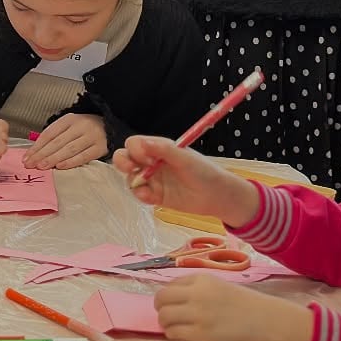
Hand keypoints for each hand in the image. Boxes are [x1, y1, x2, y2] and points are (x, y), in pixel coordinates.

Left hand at [24, 113, 106, 169]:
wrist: (112, 127)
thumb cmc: (84, 129)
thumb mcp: (69, 126)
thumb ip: (55, 136)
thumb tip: (36, 151)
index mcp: (69, 119)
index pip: (49, 133)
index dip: (37, 146)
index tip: (26, 157)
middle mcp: (80, 126)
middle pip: (57, 142)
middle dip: (42, 154)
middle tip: (30, 164)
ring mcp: (91, 137)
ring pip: (69, 149)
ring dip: (53, 159)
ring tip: (41, 167)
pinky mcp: (101, 148)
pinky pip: (84, 156)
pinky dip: (71, 162)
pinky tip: (60, 167)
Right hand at [112, 135, 258, 225]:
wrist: (218, 196)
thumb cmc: (204, 172)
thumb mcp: (185, 158)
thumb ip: (163, 150)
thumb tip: (140, 143)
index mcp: (158, 149)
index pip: (135, 144)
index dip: (135, 149)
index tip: (147, 158)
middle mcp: (151, 162)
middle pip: (125, 158)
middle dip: (122, 162)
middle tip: (130, 168)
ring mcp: (152, 179)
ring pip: (130, 177)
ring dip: (133, 181)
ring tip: (145, 189)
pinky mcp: (155, 196)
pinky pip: (140, 194)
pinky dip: (140, 195)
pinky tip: (149, 197)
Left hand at [154, 275, 313, 340]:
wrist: (268, 319)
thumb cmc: (247, 304)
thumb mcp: (219, 286)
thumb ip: (197, 289)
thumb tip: (175, 300)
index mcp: (201, 279)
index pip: (170, 285)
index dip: (167, 296)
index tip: (170, 304)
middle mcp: (196, 294)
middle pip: (161, 299)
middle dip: (159, 308)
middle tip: (165, 315)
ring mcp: (198, 314)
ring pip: (164, 316)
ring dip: (164, 322)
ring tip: (171, 327)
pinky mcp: (202, 334)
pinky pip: (174, 333)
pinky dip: (172, 334)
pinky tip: (179, 335)